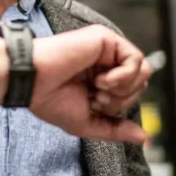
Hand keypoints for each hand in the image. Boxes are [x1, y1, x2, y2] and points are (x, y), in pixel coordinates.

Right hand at [0, 25, 151, 143]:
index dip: (118, 106)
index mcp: (101, 77)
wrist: (32, 82)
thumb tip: (143, 137)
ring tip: (99, 88)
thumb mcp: (88, 122)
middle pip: (141, 82)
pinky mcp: (105, 38)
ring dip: (123, 87)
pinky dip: (123, 76)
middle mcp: (106, 60)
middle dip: (121, 98)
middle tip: (96, 97)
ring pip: (142, 70)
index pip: (131, 92)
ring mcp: (106, 48)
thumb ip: (115, 129)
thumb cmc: (51, 100)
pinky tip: (101, 79)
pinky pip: (135, 59)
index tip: (93, 105)